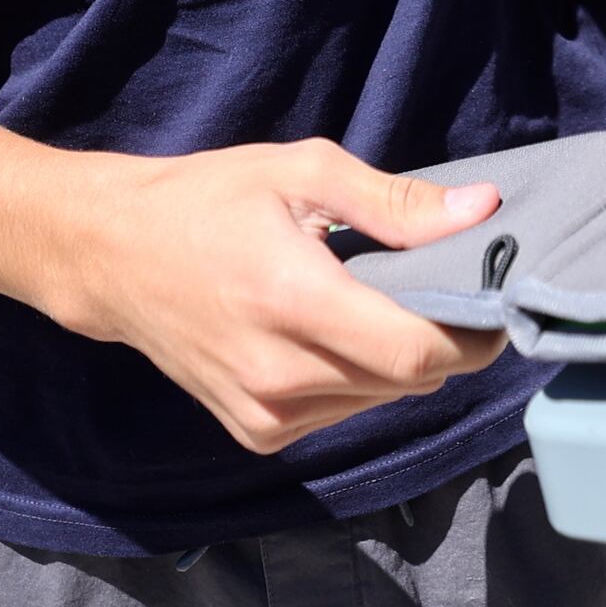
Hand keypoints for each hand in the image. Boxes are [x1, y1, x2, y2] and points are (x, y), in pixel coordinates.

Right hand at [64, 140, 504, 454]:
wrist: (113, 256)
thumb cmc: (206, 200)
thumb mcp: (300, 173)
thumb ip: (394, 202)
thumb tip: (482, 212)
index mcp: (294, 302)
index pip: (418, 354)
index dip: (473, 334)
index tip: (492, 299)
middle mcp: (281, 376)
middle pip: (409, 380)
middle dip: (440, 338)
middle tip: (434, 285)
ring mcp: (266, 414)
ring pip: (380, 399)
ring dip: (396, 359)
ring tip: (369, 301)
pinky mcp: (256, 434)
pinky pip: (342, 412)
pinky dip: (355, 377)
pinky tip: (326, 332)